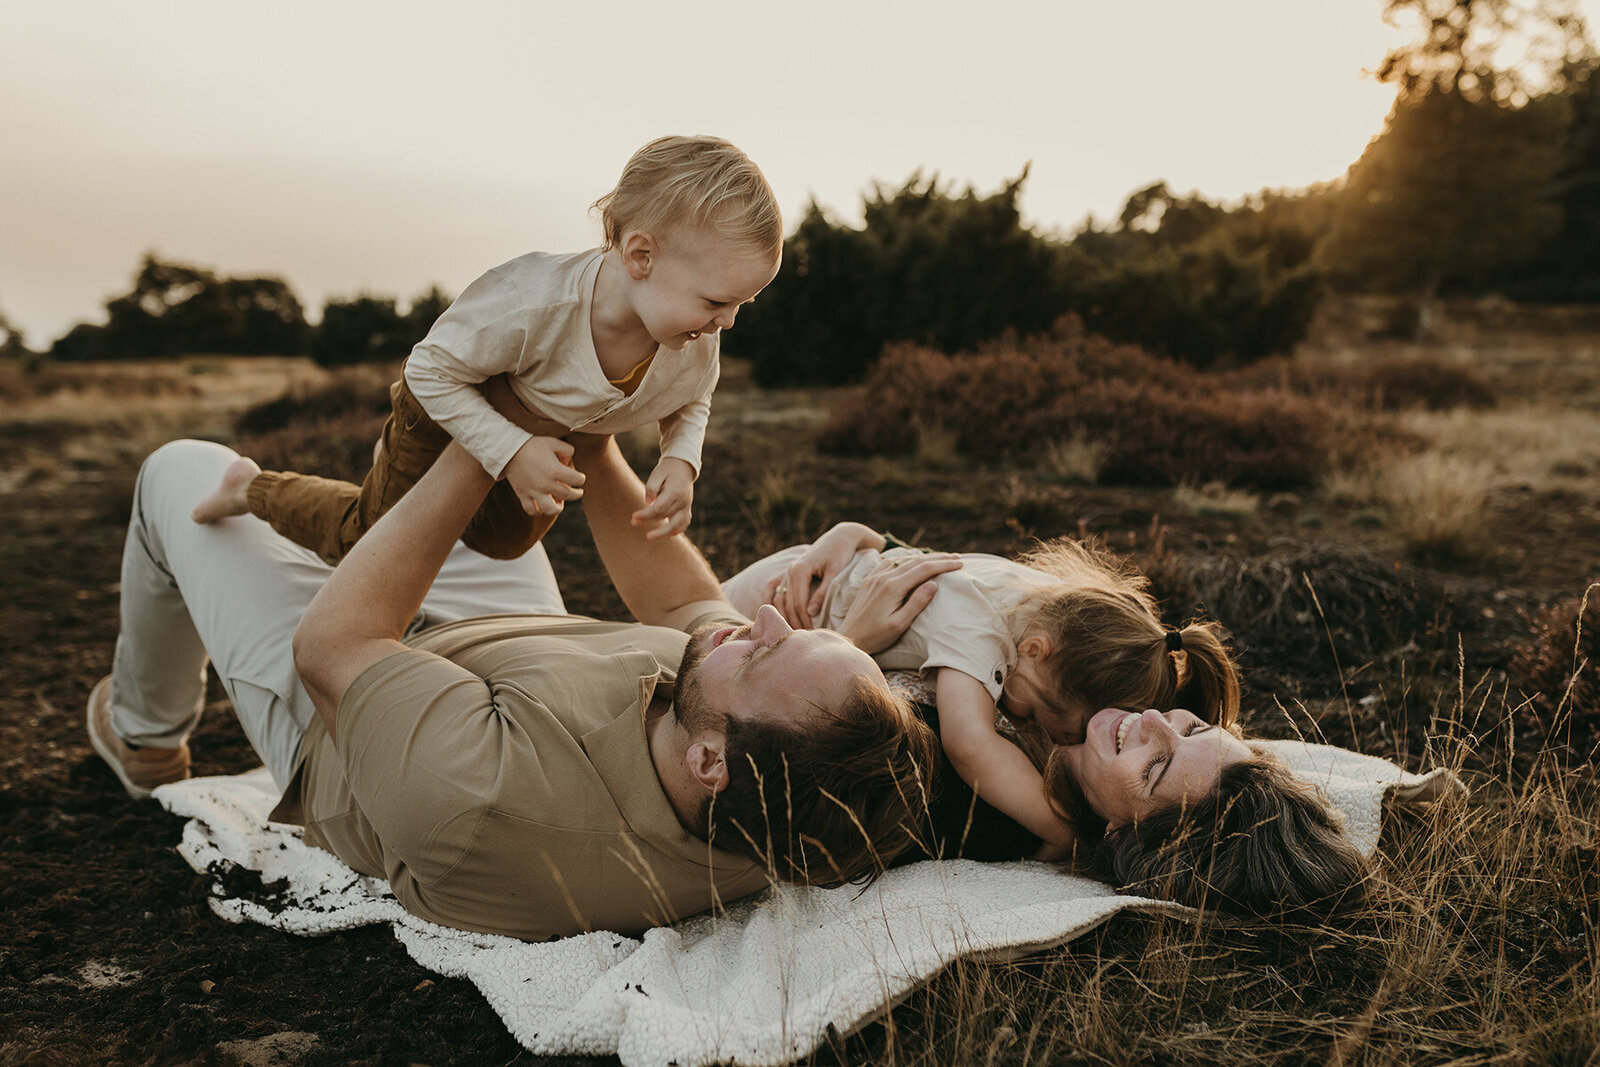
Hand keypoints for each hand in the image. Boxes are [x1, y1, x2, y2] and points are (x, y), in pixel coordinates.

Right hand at [504, 436, 583, 516]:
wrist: (508, 450)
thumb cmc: (532, 445)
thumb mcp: (553, 442)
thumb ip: (567, 450)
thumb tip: (568, 463)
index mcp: (555, 470)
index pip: (577, 480)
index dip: (581, 479)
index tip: (580, 478)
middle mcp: (545, 483)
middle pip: (568, 495)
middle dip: (576, 494)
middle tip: (578, 492)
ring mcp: (534, 491)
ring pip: (551, 509)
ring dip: (558, 507)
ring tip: (559, 502)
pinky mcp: (523, 495)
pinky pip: (532, 511)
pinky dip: (538, 511)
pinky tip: (542, 505)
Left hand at [632, 457, 694, 539]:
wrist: (683, 467)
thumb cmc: (667, 470)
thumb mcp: (657, 473)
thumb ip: (652, 487)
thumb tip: (648, 502)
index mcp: (675, 492)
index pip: (658, 508)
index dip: (645, 514)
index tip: (634, 517)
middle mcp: (682, 501)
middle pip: (664, 516)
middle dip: (648, 520)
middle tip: (633, 522)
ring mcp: (686, 506)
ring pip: (675, 524)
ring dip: (662, 532)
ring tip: (649, 536)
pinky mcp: (687, 509)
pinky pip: (684, 523)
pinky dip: (677, 531)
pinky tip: (667, 536)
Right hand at [767, 523, 880, 628]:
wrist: (839, 538)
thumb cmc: (840, 555)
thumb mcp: (834, 573)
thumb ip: (822, 593)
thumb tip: (811, 613)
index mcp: (800, 570)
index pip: (798, 604)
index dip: (804, 621)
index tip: (811, 634)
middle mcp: (789, 571)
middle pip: (787, 604)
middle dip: (794, 622)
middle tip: (803, 638)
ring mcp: (786, 571)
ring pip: (778, 599)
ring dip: (784, 616)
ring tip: (793, 631)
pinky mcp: (787, 572)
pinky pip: (772, 588)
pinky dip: (770, 602)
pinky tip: (773, 615)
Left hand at [834, 554, 961, 653]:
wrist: (850, 638)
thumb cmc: (876, 636)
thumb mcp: (899, 624)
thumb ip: (916, 603)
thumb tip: (933, 584)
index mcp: (892, 587)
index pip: (924, 569)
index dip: (944, 565)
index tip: (960, 564)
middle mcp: (883, 577)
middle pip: (916, 561)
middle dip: (938, 558)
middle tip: (957, 558)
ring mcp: (875, 577)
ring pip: (903, 559)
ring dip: (923, 557)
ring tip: (940, 558)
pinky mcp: (869, 580)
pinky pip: (890, 562)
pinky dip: (905, 559)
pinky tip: (912, 560)